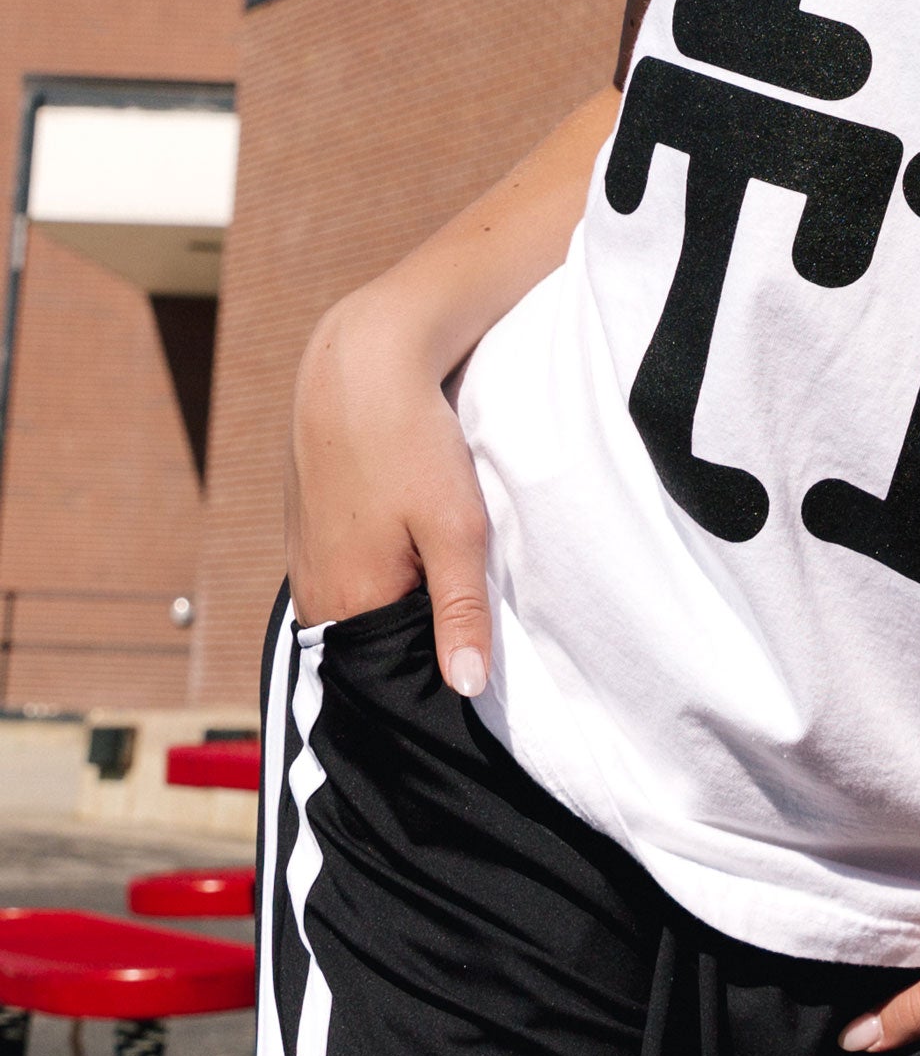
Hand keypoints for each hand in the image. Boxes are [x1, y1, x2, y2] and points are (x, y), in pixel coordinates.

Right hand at [285, 287, 494, 697]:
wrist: (358, 367)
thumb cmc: (409, 443)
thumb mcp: (455, 528)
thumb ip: (462, 612)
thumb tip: (468, 688)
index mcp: (346, 605)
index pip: (395, 675)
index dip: (439, 669)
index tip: (478, 662)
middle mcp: (314, 596)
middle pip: (376, 646)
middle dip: (419, 639)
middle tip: (464, 610)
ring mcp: (304, 566)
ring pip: (364, 610)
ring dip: (402, 602)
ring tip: (438, 573)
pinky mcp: (307, 536)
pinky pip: (349, 578)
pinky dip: (382, 574)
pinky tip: (409, 545)